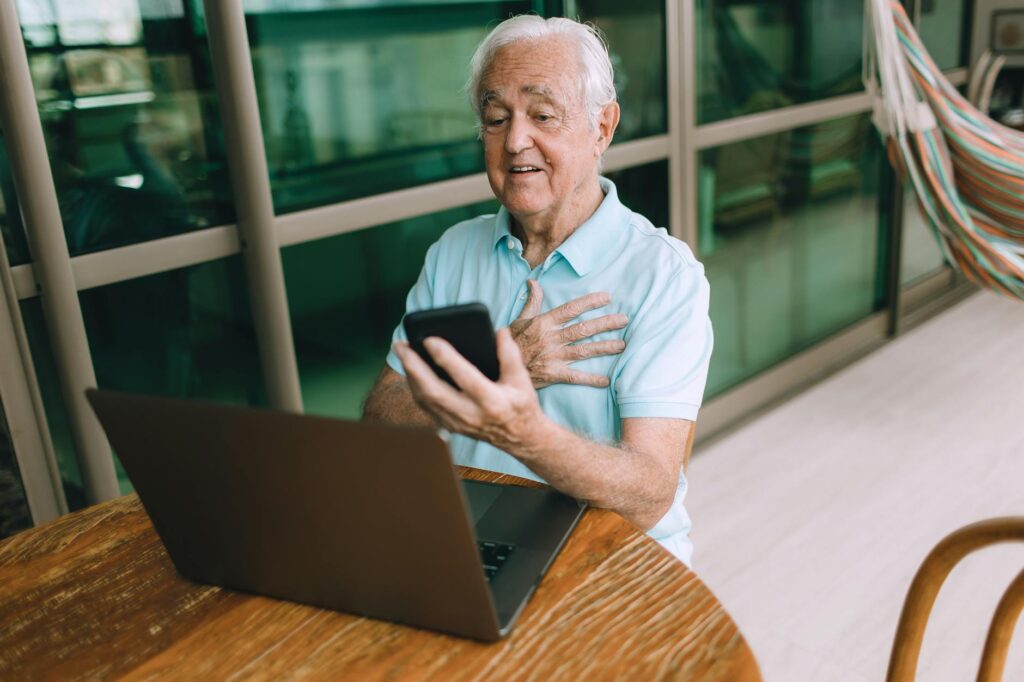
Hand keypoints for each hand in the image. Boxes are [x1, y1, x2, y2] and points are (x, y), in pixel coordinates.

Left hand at [392, 328, 541, 451]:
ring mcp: (458, 424)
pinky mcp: (450, 426)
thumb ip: (510, 354)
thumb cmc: (520, 405)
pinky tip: (411, 370)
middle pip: (434, 391)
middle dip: (413, 366)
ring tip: (403, 352)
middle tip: (401, 345)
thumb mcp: (521, 379)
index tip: (430, 339)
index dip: (445, 357)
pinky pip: (426, 406)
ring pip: (425, 399)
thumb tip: (499, 331)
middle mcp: (471, 415)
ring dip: (410, 375)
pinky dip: (416, 387)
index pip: (464, 377)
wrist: (520, 438)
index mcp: (492, 401)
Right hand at [509, 280, 627, 388]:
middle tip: (624, 320)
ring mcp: (554, 356)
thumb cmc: (511, 343)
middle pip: (583, 329)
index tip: (607, 298)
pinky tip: (606, 380)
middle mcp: (552, 338)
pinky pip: (576, 377)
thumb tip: (534, 283)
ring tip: (622, 345)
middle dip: (605, 323)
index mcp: (544, 323)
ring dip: (605, 347)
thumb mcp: (519, 320)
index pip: (571, 309)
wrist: (499, 368)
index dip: (590, 302)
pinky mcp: (553, 374)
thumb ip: (532, 302)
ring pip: (584, 350)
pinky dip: (591, 379)